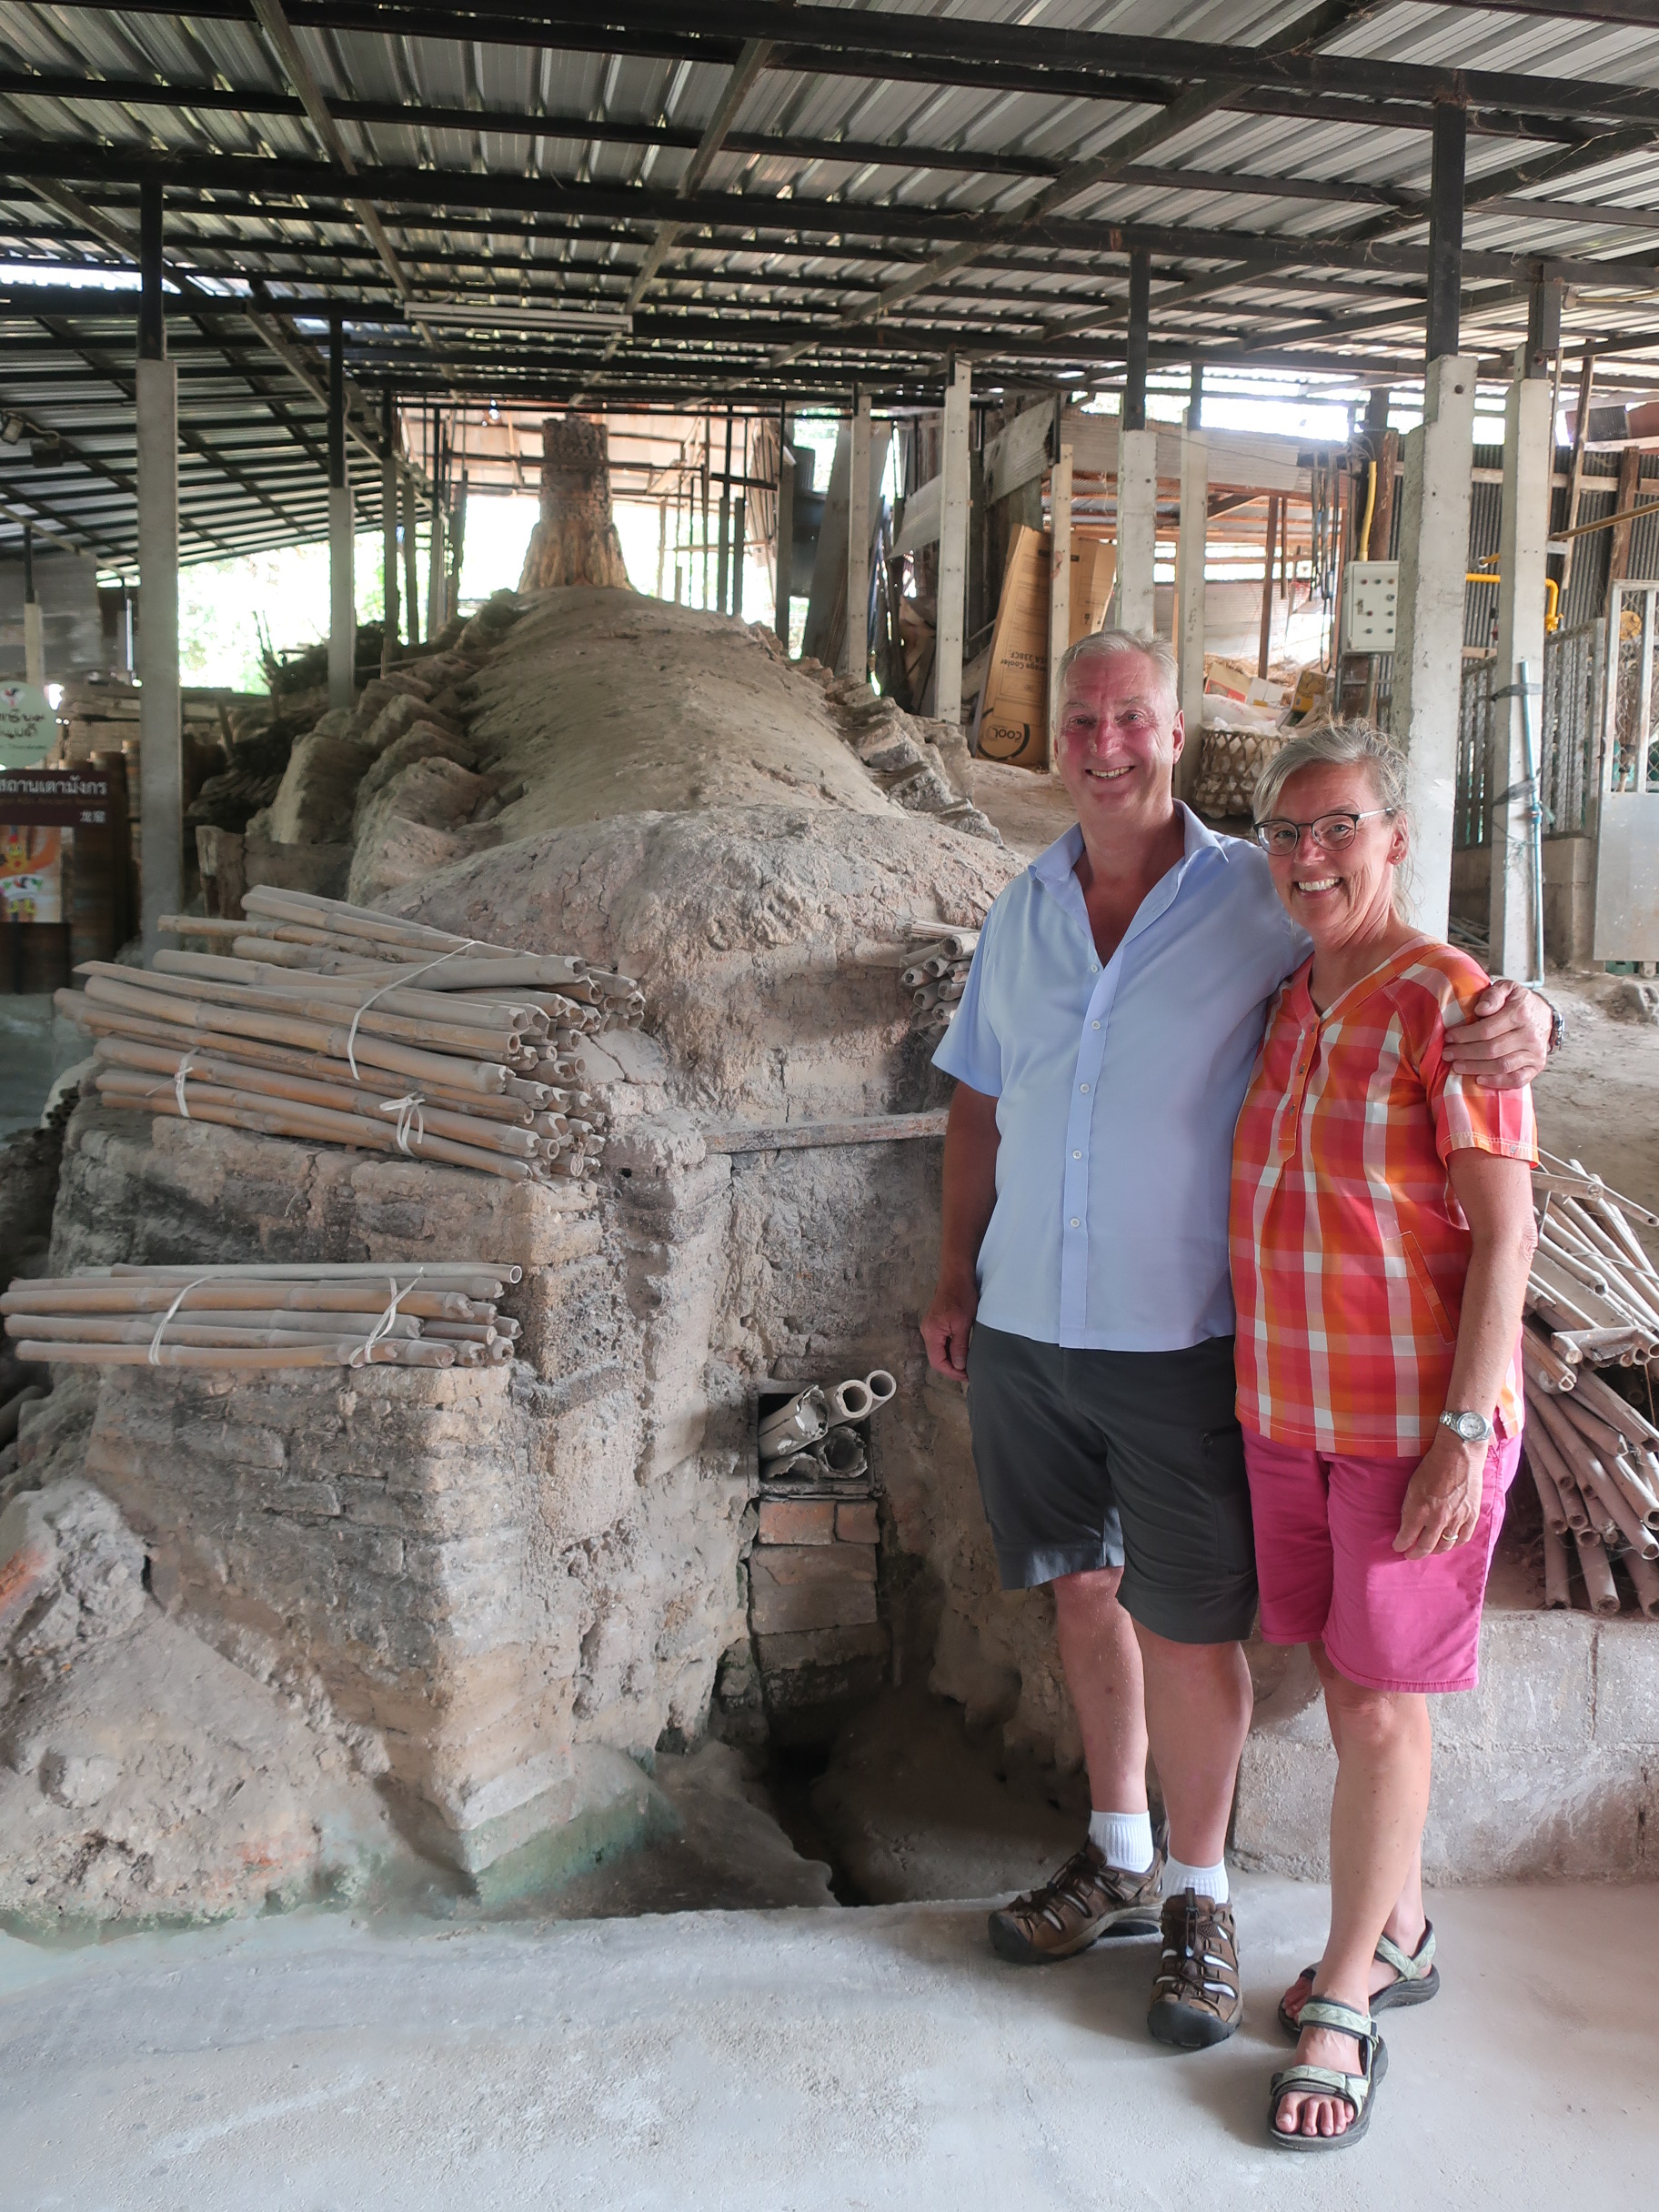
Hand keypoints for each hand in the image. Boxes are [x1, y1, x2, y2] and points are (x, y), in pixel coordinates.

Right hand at [922, 1270, 977, 1379]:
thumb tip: (958, 1366)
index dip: (952, 1372)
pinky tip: (961, 1351)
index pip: (937, 1362)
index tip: (967, 1376)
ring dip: (951, 1359)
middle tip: (968, 1373)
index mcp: (932, 1332)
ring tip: (967, 1364)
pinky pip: (941, 1342)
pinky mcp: (936, 1322)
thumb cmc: (961, 1295)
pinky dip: (950, 1350)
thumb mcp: (963, 1324)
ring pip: (938, 1351)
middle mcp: (927, 1331)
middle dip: (952, 1368)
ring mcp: (930, 1326)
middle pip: (936, 1358)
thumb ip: (959, 1347)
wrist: (957, 1275)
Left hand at [1393, 1432, 1486, 1558]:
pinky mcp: (1471, 1516)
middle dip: (1415, 1553)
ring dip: (1435, 1550)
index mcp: (1420, 1510)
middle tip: (1410, 1555)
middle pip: (1426, 1547)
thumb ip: (1410, 1508)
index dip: (1400, 1545)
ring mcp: (1457, 1519)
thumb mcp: (1412, 1487)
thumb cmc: (1432, 1466)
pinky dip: (1455, 1544)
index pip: (1407, 1537)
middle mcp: (1438, 1519)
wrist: (1459, 1455)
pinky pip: (1463, 1538)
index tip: (1397, 1547)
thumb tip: (1407, 1524)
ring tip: (1429, 1550)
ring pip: (1445, 1546)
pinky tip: (1450, 1543)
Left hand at [1439, 978, 1551, 1089]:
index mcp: (1520, 1014)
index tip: (1449, 1038)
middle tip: (1448, 1054)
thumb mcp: (1507, 988)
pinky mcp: (1536, 1066)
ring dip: (1475, 1068)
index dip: (1464, 1036)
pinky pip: (1517, 1079)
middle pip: (1491, 1050)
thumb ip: (1493, 995)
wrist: (1545, 1016)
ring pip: (1501, 1066)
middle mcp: (1529, 1035)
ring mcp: (1534, 1053)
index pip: (1486, 1030)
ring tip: (1457, 1066)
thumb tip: (1481, 1010)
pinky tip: (1479, 1079)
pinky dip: (1497, 1082)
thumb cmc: (1519, 1002)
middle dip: (1465, 1053)